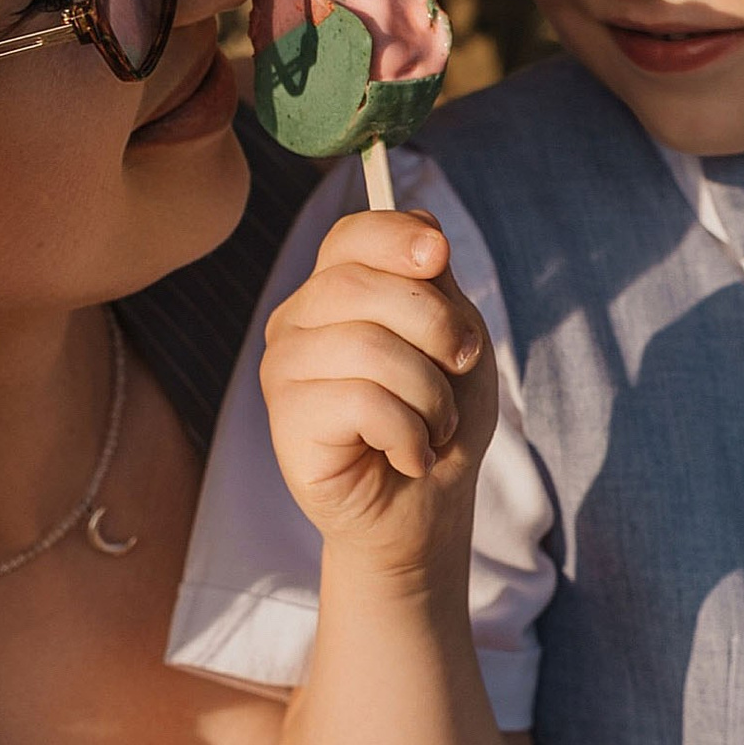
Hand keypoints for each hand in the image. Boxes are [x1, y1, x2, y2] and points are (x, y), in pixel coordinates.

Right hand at [260, 207, 497, 570]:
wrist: (426, 508)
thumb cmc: (438, 419)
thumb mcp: (456, 339)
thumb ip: (435, 285)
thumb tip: (426, 238)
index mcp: (335, 290)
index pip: (351, 236)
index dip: (397, 237)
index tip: (440, 258)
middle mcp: (297, 320)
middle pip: (362, 285)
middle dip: (437, 328)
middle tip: (460, 370)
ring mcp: (284, 369)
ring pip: (367, 346)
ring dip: (430, 394)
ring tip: (433, 426)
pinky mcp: (286, 421)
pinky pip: (362, 402)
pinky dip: (409, 434)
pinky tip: (408, 455)